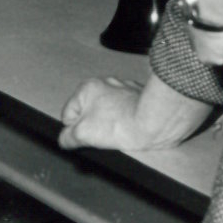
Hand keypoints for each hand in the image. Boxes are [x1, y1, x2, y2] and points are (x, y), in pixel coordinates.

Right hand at [58, 72, 214, 157]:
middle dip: (95, 126)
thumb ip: (68, 137)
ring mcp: (124, 87)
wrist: (158, 121)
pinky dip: (128, 118)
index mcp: (87, 88)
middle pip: (89, 112)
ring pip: (109, 111)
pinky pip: (126, 109)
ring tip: (122, 132)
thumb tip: (64, 139)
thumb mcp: (84, 135)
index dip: (76, 131)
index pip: (69, 115)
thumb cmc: (122, 125)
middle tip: (107, 136)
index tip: (89, 137)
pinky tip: (133, 127)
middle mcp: (105, 82)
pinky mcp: (140, 95)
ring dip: (112, 122)